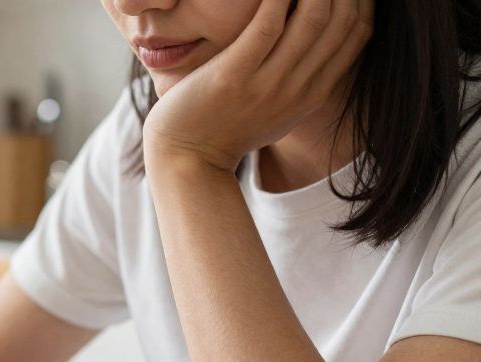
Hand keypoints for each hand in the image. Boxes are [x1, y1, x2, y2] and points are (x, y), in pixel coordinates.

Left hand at [143, 0, 372, 172]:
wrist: (187, 160)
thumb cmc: (225, 129)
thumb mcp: (277, 111)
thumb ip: (302, 81)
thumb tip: (318, 48)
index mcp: (313, 94)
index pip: (358, 33)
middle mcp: (298, 89)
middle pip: (340, 20)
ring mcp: (268, 84)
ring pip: (312, 17)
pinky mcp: (234, 76)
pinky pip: (266, 24)